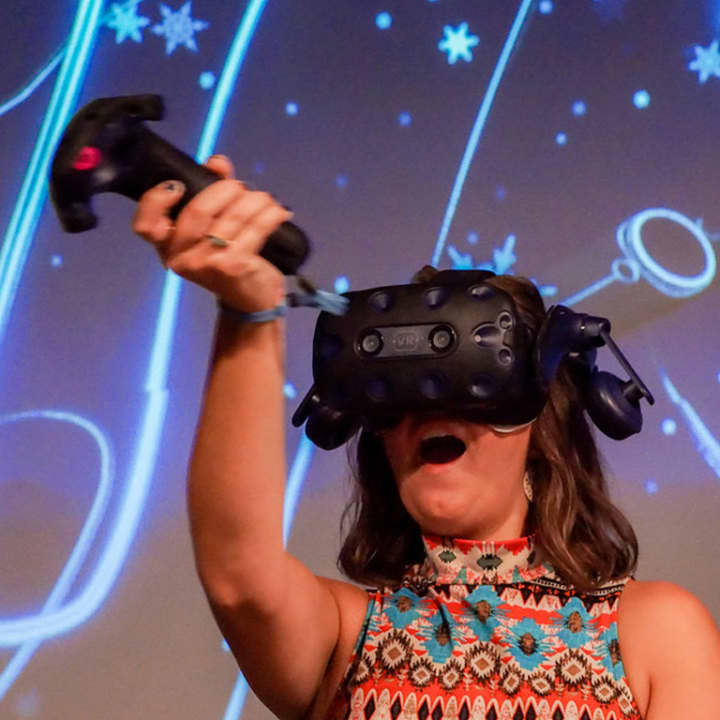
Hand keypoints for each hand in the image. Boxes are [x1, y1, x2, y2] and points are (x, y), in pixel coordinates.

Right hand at [132, 155, 291, 312]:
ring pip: (232, 216)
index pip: (145, 226)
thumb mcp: (212, 228)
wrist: (251, 301)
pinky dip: (270, 213)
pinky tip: (279, 211)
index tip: (178, 186)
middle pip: (197, 211)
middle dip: (225, 189)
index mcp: (168, 248)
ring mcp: (207, 264)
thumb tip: (217, 163)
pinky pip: (255, 227)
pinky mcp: (234, 266)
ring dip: (255, 199)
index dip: (156, 200)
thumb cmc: (227, 258)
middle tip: (241, 188)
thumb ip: (209, 191)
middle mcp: (182, 259)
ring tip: (265, 199)